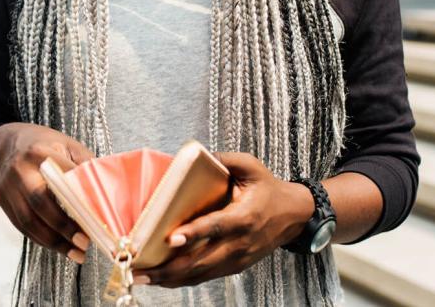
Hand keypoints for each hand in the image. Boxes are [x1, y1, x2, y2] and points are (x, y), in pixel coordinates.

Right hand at [0, 122, 95, 263]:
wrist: (11, 144)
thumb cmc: (47, 147)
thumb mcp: (69, 146)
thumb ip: (86, 166)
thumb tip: (110, 193)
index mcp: (40, 153)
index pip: (61, 180)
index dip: (78, 202)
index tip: (97, 221)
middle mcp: (20, 170)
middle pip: (40, 202)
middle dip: (63, 226)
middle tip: (85, 243)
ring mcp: (8, 187)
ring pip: (28, 221)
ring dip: (53, 241)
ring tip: (76, 253)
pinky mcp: (3, 200)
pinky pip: (22, 226)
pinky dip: (42, 240)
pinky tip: (60, 247)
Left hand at [138, 152, 314, 287]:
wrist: (294, 216)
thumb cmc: (269, 189)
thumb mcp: (252, 167)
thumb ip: (226, 159)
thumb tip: (197, 154)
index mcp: (244, 216)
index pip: (216, 227)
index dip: (194, 233)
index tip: (171, 238)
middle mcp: (239, 243)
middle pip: (202, 260)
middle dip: (169, 267)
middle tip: (140, 269)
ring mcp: (236, 259)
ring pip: (200, 274)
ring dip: (170, 279)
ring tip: (141, 278)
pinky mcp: (234, 267)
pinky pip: (205, 277)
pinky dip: (182, 281)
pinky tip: (161, 280)